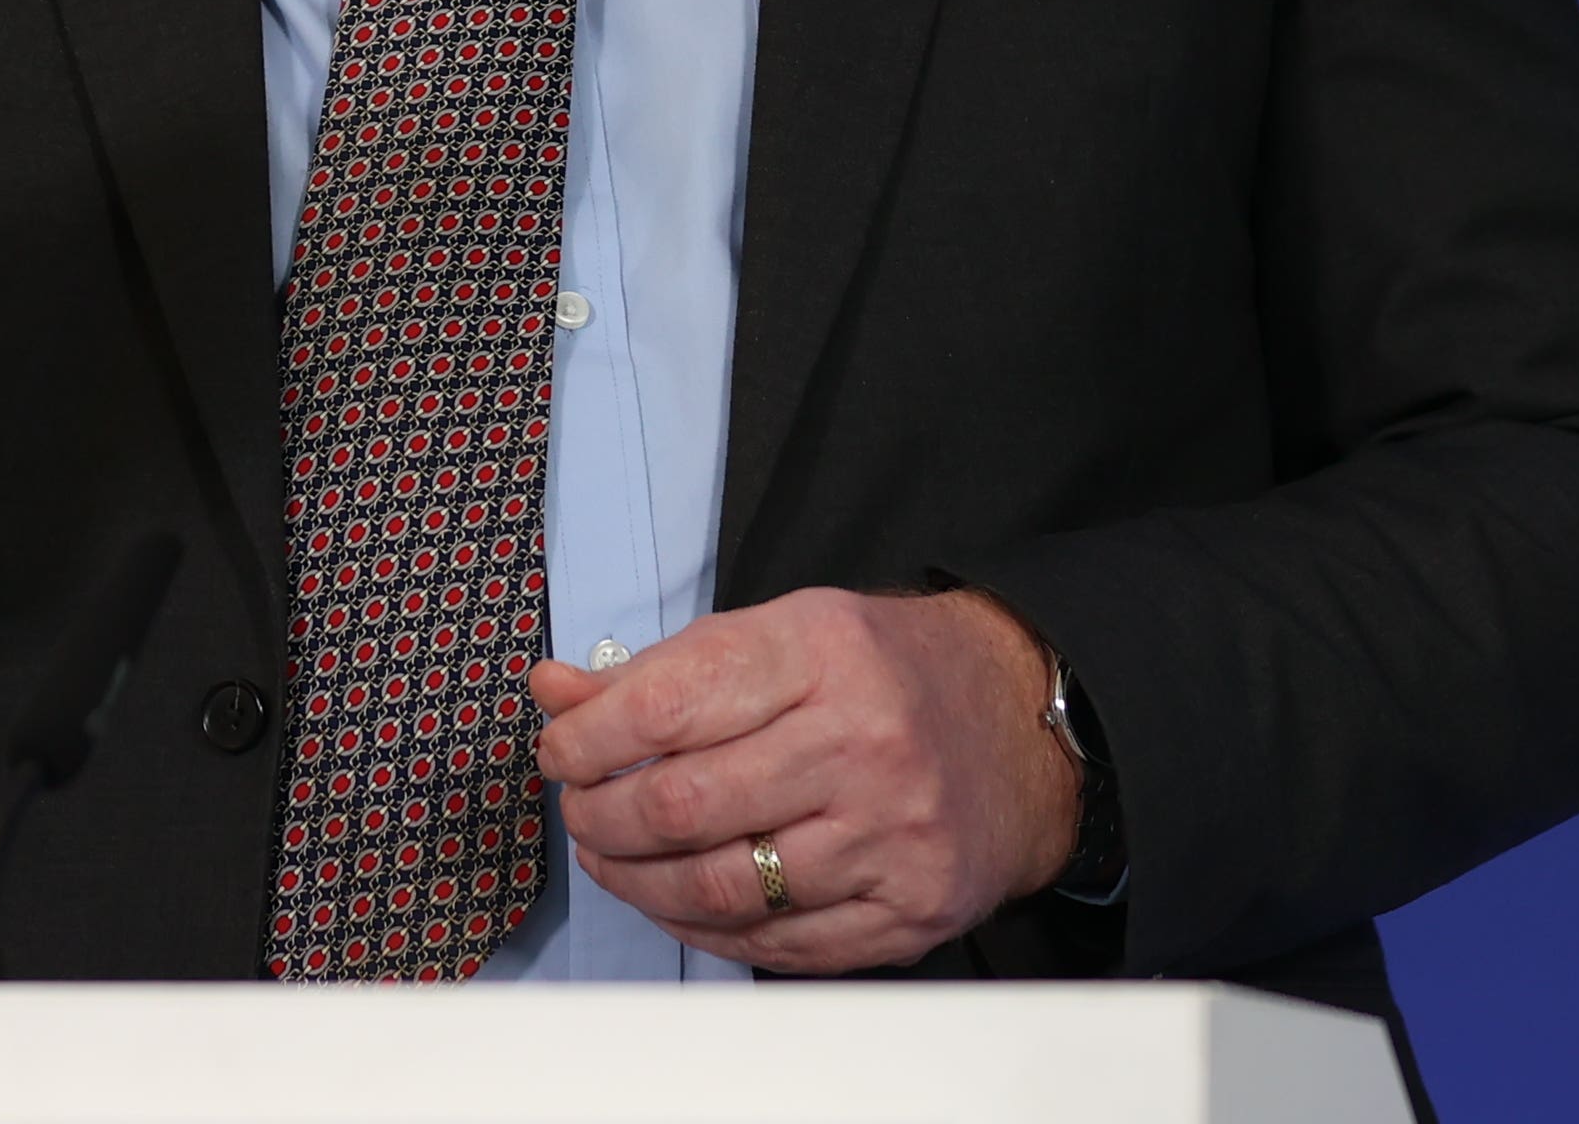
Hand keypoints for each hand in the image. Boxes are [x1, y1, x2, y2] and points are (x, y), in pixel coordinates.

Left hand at [527, 587, 1079, 971]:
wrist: (1022, 726)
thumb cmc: (887, 672)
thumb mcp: (783, 632)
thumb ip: (666, 669)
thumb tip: (556, 694)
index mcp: (823, 652)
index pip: (667, 706)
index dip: (587, 738)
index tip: (560, 749)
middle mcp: (863, 743)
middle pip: (683, 805)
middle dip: (602, 815)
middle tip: (582, 808)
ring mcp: (890, 835)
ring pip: (720, 888)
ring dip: (639, 882)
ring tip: (614, 856)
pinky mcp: (907, 908)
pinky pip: (775, 944)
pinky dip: (705, 930)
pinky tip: (678, 901)